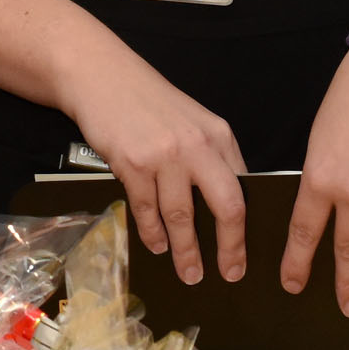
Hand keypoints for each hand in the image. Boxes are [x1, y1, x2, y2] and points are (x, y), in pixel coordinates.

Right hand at [63, 43, 247, 285]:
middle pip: (226, 207)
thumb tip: (223, 203)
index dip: (248, 226)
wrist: (101, 76)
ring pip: (183, 216)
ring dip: (186, 250)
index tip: (247, 251)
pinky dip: (153, 233)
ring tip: (189, 272)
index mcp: (219, 136)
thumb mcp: (191, 121)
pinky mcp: (133, 164)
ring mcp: (165, 156)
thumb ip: (210, 156)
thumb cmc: (146, 101)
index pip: (244, 189)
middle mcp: (198, 146)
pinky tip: (158, 245)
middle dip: (230, 247)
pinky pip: (147, 209)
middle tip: (230, 273)